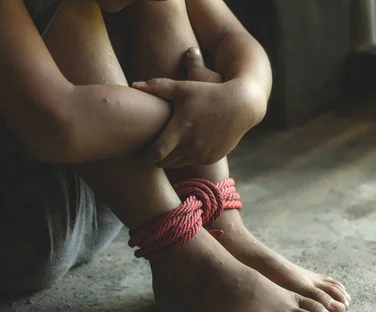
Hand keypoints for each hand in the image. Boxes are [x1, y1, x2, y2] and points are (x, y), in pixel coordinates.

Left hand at [132, 48, 265, 168]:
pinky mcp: (212, 158)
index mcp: (180, 132)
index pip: (154, 155)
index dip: (144, 156)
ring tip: (166, 148)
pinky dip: (187, 156)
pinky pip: (194, 162)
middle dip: (155, 159)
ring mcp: (203, 154)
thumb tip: (133, 84)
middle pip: (164, 163)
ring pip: (178, 164)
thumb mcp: (183, 88)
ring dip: (171, 158)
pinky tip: (186, 145)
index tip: (139, 153)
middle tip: (150, 151)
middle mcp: (191, 147)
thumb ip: (157, 88)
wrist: (242, 104)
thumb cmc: (209, 92)